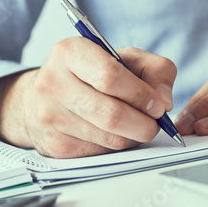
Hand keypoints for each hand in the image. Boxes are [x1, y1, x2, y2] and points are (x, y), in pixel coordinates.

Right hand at [0, 37, 176, 157]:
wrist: (43, 98)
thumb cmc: (90, 74)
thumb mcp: (125, 58)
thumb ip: (155, 70)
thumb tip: (164, 101)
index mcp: (69, 52)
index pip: (109, 76)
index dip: (141, 94)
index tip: (158, 105)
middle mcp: (53, 83)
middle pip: (111, 114)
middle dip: (143, 124)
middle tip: (154, 123)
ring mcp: (50, 116)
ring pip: (109, 139)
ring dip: (132, 137)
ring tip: (135, 125)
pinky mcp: (54, 144)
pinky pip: (100, 153)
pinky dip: (115, 146)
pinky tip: (112, 133)